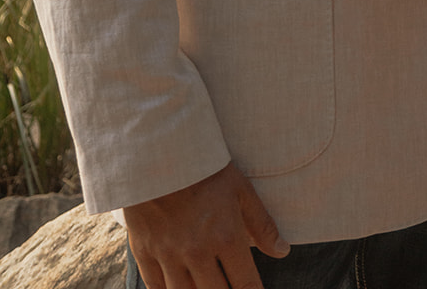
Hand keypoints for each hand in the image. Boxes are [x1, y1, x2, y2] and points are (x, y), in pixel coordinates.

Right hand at [124, 160, 288, 288]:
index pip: (246, 284)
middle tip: (230, 286)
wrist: (159, 150)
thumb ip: (261, 224)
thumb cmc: (205, 168)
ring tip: (207, 286)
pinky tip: (178, 287)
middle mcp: (196, 252)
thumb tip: (283, 251)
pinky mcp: (144, 252)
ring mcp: (168, 255)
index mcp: (225, 236)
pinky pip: (155, 288)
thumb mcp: (240, 189)